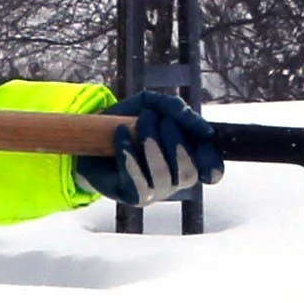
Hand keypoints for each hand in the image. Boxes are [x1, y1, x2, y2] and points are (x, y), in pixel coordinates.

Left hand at [74, 87, 221, 205]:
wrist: (90, 138)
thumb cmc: (128, 122)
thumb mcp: (152, 105)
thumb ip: (174, 107)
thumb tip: (190, 118)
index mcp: (186, 162)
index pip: (211, 171)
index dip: (213, 159)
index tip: (205, 136)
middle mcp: (174, 182)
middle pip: (188, 172)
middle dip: (176, 142)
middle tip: (157, 119)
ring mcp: (155, 193)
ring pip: (163, 176)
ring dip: (152, 145)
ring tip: (141, 121)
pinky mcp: (132, 197)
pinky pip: (136, 180)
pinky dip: (129, 153)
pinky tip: (120, 134)